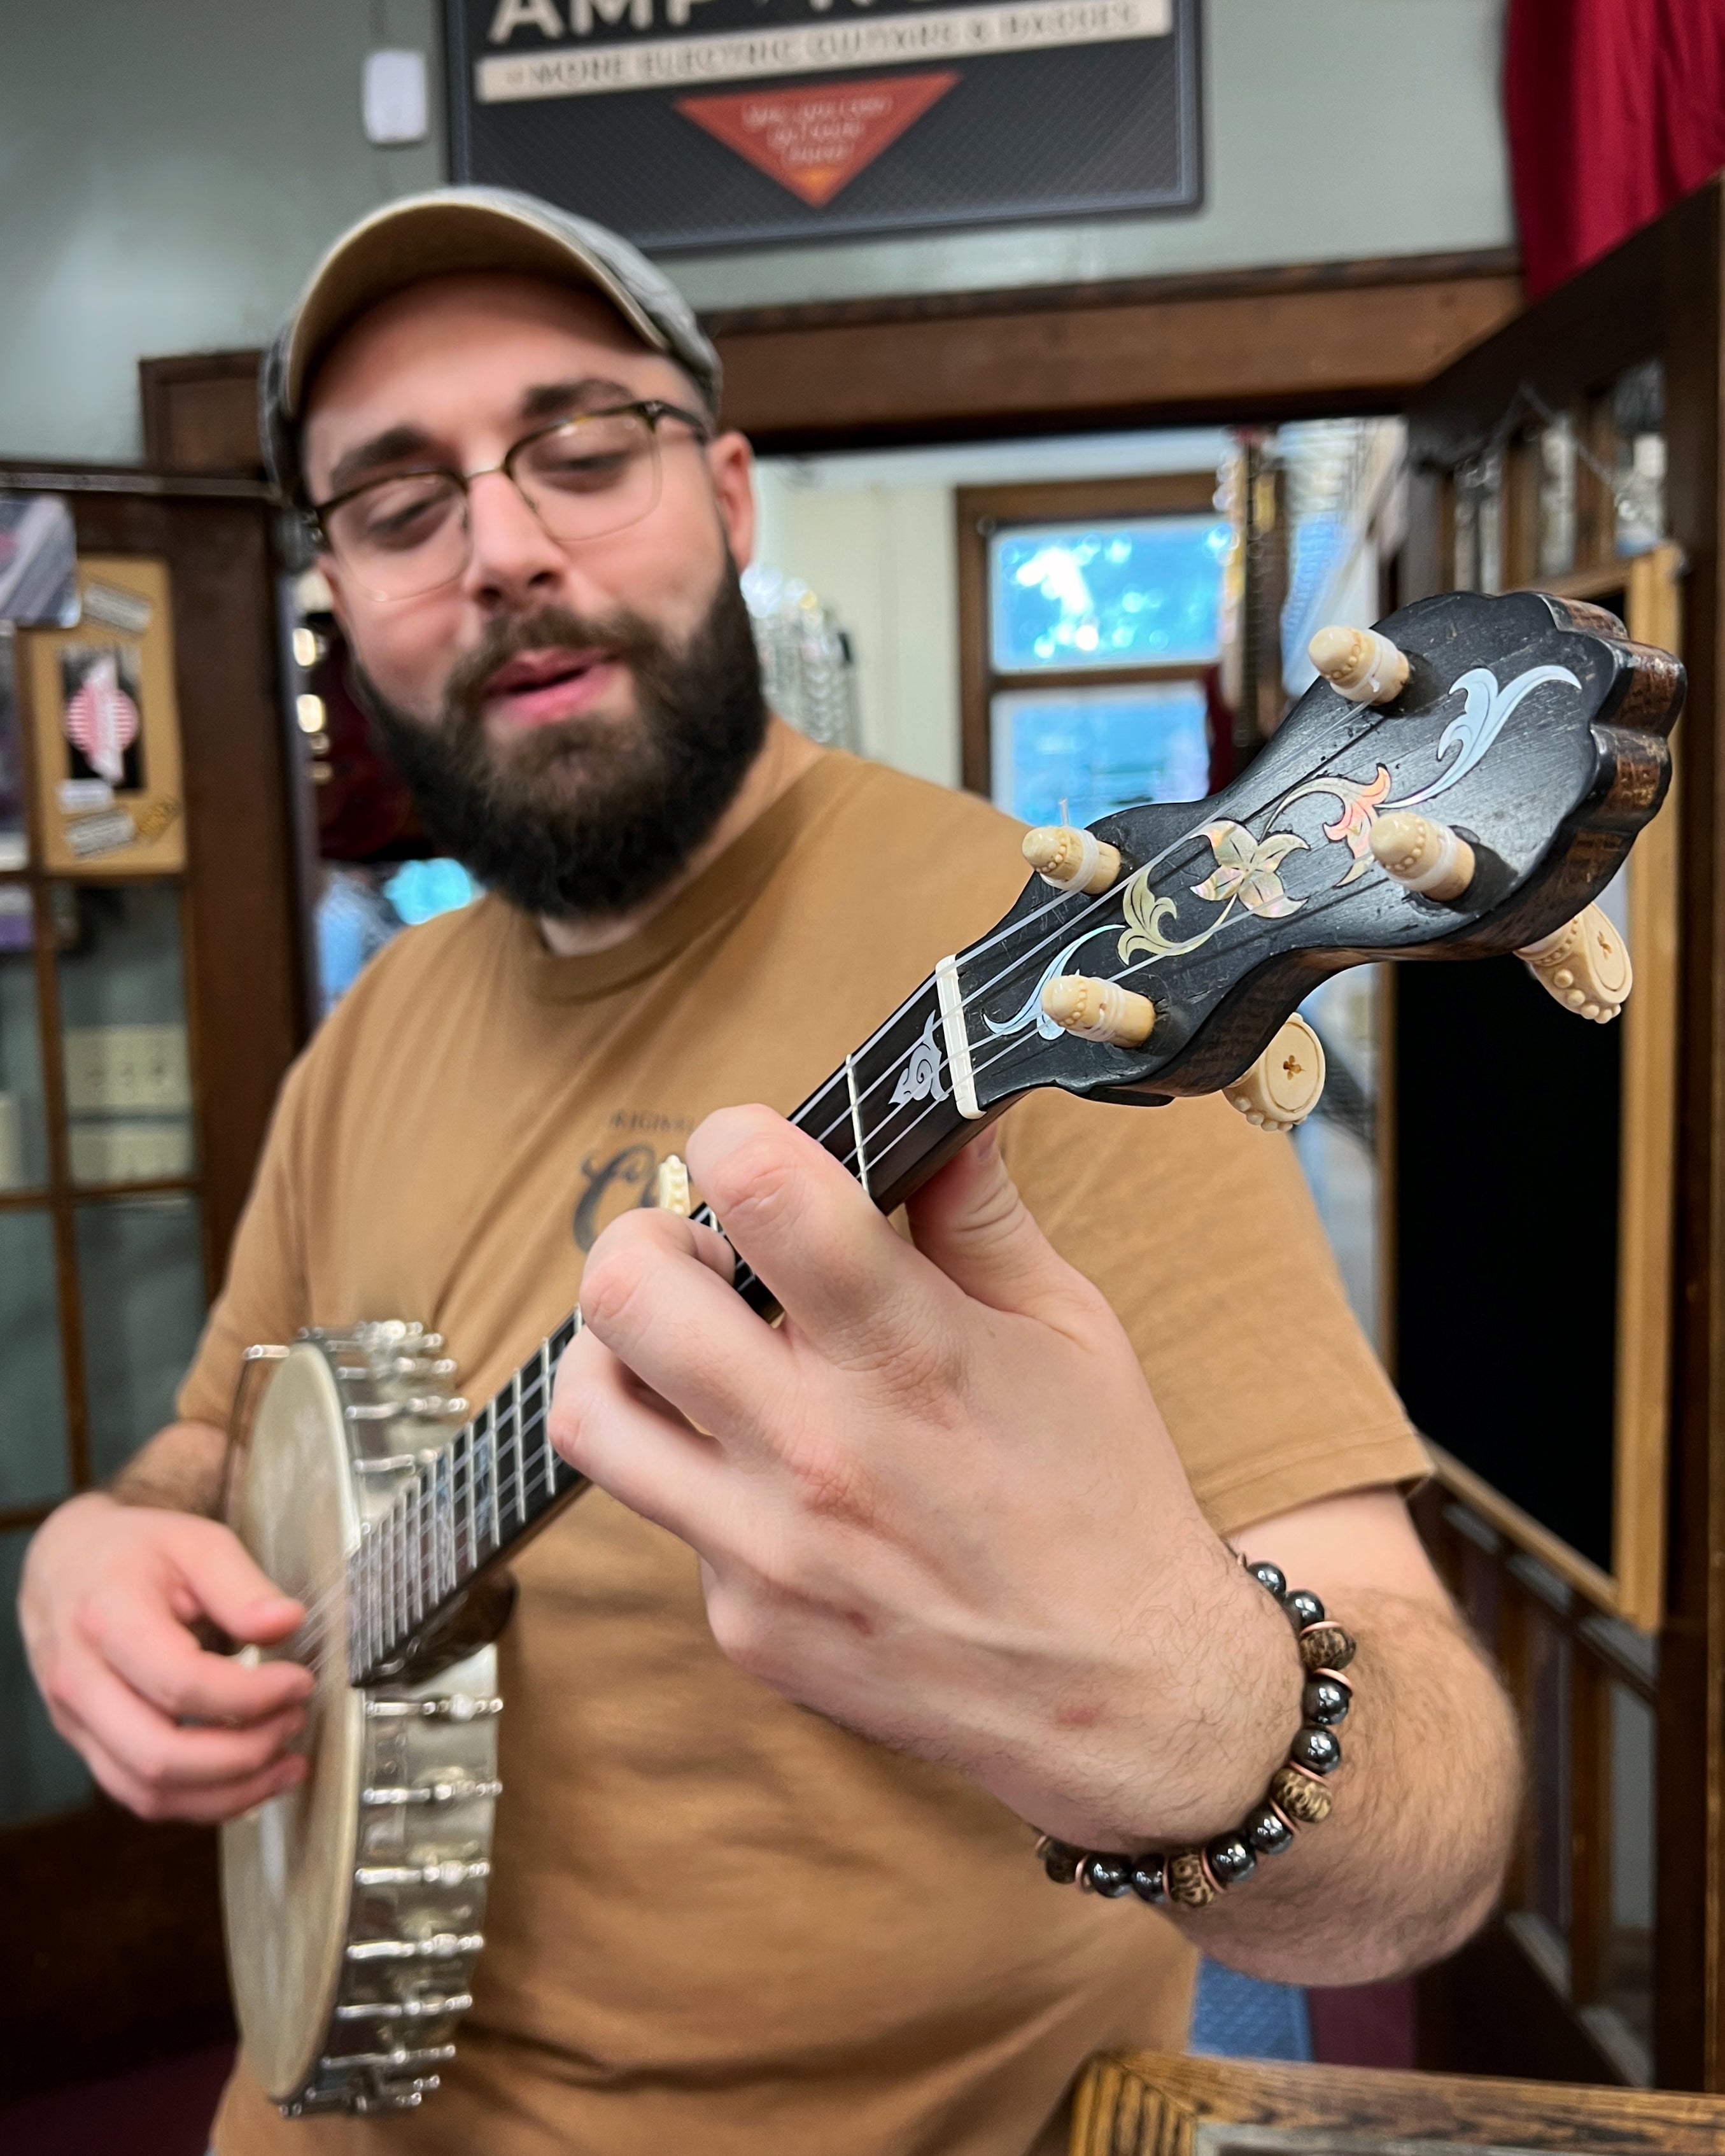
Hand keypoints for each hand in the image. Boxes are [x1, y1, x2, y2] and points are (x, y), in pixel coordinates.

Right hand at [20, 1492, 313, 1822]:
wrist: (67, 1565)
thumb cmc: (133, 1552)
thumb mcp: (196, 1543)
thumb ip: (243, 1586)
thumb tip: (287, 1623)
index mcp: (106, 1619)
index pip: (181, 1683)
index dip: (251, 1695)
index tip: (299, 1680)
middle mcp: (80, 1681)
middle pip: (159, 1754)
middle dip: (243, 1753)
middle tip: (294, 1720)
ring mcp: (77, 1722)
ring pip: (148, 1791)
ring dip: (229, 1791)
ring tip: (287, 1761)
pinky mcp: (88, 1745)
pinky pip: (141, 1796)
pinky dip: (202, 1800)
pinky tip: (251, 1779)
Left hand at [550, 1106, 1298, 1849]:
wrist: (1125, 1698)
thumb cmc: (1105, 1497)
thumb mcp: (1069, 1327)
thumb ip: (978, 1212)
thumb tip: (930, 1109)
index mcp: (907, 1354)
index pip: (762, 1191)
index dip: (737, 1137)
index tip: (755, 1153)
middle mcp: (815, 1449)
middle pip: (625, 1288)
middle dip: (648, 1237)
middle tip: (702, 1253)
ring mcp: (763, 1549)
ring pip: (589, 1407)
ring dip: (617, 1350)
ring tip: (684, 1344)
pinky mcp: (741, 1625)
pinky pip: (662, 1514)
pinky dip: (697, 1468)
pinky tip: (766, 1468)